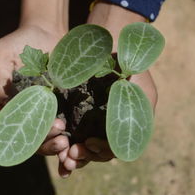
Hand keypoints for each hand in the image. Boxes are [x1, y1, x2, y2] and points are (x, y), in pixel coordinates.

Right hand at [0, 25, 64, 137]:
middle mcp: (15, 116)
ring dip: (50, 145)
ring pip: (39, 142)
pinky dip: (63, 141)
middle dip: (36, 143)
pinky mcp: (55, 114)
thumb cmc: (18, 44)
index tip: (19, 132)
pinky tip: (72, 140)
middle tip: (53, 132)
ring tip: (63, 139)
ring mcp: (36, 117)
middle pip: (19, 140)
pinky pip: (57, 134)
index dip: (1, 137)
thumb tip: (2, 102)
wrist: (47, 35)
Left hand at [58, 1, 158, 175]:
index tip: (89, 143)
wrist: (109, 38)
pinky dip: (65, 141)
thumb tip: (124, 142)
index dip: (102, 151)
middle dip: (85, 156)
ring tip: (62, 156)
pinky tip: (57, 145)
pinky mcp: (78, 110)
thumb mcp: (138, 83)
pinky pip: (71, 130)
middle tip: (71, 156)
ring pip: (83, 144)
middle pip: (97, 151)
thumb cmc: (127, 59)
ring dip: (74, 153)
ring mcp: (93, 117)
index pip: (115, 147)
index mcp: (125, 121)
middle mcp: (109, 123)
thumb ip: (137, 109)